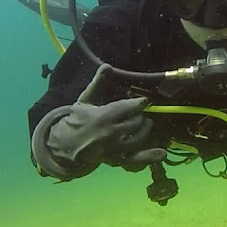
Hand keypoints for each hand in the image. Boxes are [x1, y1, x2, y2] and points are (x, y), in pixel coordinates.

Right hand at [33, 64, 165, 179]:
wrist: (65, 145)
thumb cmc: (78, 120)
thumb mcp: (86, 100)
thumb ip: (98, 83)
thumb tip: (107, 66)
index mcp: (102, 117)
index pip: (127, 108)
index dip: (139, 103)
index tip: (144, 101)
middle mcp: (110, 134)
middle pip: (136, 122)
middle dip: (140, 116)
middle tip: (137, 113)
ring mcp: (114, 149)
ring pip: (139, 138)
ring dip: (145, 129)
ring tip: (144, 123)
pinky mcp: (116, 160)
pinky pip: (135, 159)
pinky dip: (149, 157)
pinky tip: (162, 153)